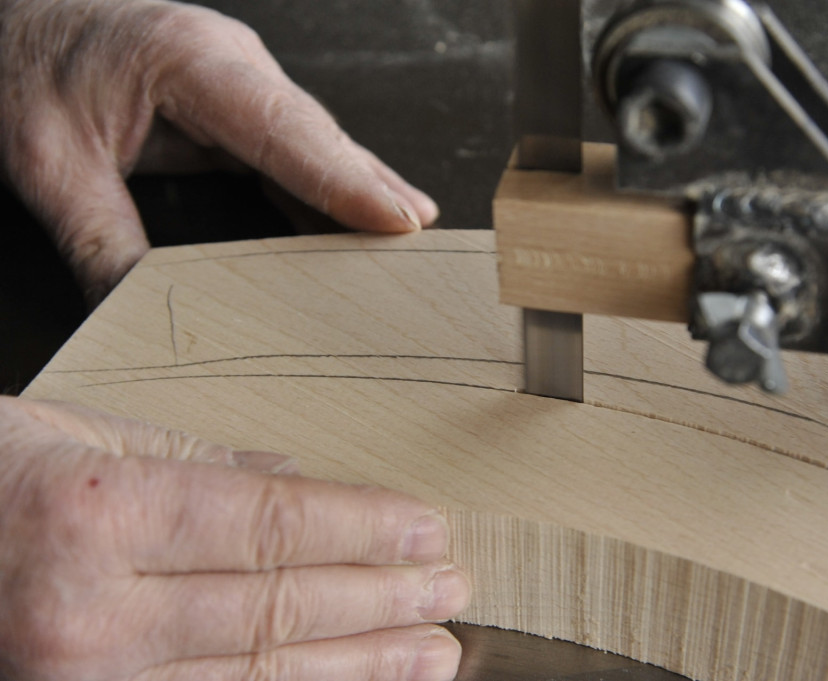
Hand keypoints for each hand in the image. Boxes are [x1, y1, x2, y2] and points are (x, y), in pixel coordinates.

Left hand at [0, 0, 439, 304]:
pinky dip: (329, 190)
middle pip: (320, 137)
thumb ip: (100, 240)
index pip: (286, 128)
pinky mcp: (238, 104)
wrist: (15, 19)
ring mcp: (241, 80)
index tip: (398, 218)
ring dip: (363, 192)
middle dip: (374, 191)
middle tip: (421, 247)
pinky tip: (356, 225)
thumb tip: (136, 313)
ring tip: (407, 243)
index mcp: (189, 61)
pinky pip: (297, 152)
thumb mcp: (49, 161)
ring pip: (318, 144)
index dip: (347, 178)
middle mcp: (231, 63)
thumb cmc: (25, 61)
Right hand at [0, 397, 468, 680]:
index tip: (427, 528)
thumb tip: (296, 477)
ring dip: (360, 668)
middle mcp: (88, 616)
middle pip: (275, 607)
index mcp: (95, 517)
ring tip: (432, 655)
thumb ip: (195, 462)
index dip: (362, 529)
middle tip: (451, 589)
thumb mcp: (78, 438)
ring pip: (256, 680)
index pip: (268, 525)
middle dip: (381, 600)